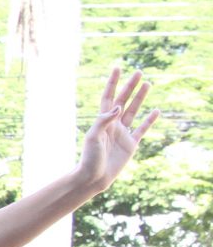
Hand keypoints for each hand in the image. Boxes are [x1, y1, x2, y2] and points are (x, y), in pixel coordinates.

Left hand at [73, 66, 157, 193]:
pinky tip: (156, 111)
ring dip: (140, 98)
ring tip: (147, 84)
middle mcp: (113, 125)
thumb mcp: (93, 137)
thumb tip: (118, 107)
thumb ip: (104, 121)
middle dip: (130, 87)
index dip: (113, 83)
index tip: (117, 68)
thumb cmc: (90, 158)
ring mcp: (122, 134)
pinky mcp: (131, 144)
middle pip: (123, 100)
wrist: (94, 177)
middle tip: (138, 72)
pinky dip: (149, 120)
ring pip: (133, 111)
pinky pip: (142, 129)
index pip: (108, 97)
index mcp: (102, 121)